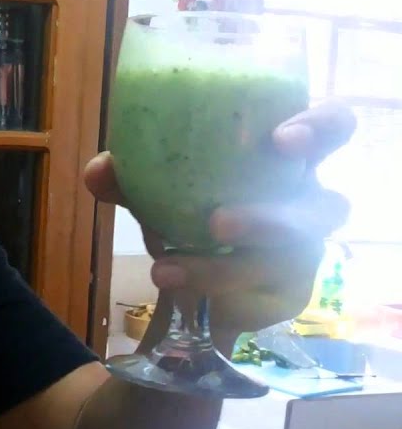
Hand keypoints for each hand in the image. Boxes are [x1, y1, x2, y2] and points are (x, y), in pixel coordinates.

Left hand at [85, 101, 355, 343]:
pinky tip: (179, 292)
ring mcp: (303, 254)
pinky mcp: (288, 295)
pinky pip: (259, 299)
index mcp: (285, 158)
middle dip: (275, 218)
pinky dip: (213, 295)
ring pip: (281, 263)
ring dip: (222, 267)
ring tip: (165, 270)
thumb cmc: (190, 208)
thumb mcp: (158, 188)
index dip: (320, 128)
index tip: (281, 137)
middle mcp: (306, 203)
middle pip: (330, 208)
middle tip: (218, 223)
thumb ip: (130, 177)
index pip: (330, 130)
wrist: (189, 278)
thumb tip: (98, 171)